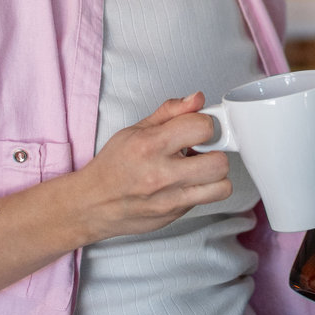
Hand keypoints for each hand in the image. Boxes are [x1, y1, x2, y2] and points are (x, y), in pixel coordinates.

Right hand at [72, 92, 230, 241]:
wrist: (93, 204)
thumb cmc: (113, 166)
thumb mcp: (136, 129)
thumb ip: (171, 111)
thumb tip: (197, 99)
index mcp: (151, 145)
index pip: (202, 127)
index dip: (205, 124)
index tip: (198, 129)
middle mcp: (162, 174)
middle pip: (219, 162)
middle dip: (215, 152)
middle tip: (202, 151)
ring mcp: (170, 199)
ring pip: (222, 186)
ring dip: (215, 176)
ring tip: (199, 169)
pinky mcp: (174, 215)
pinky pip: (206, 201)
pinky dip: (203, 190)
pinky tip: (186, 183)